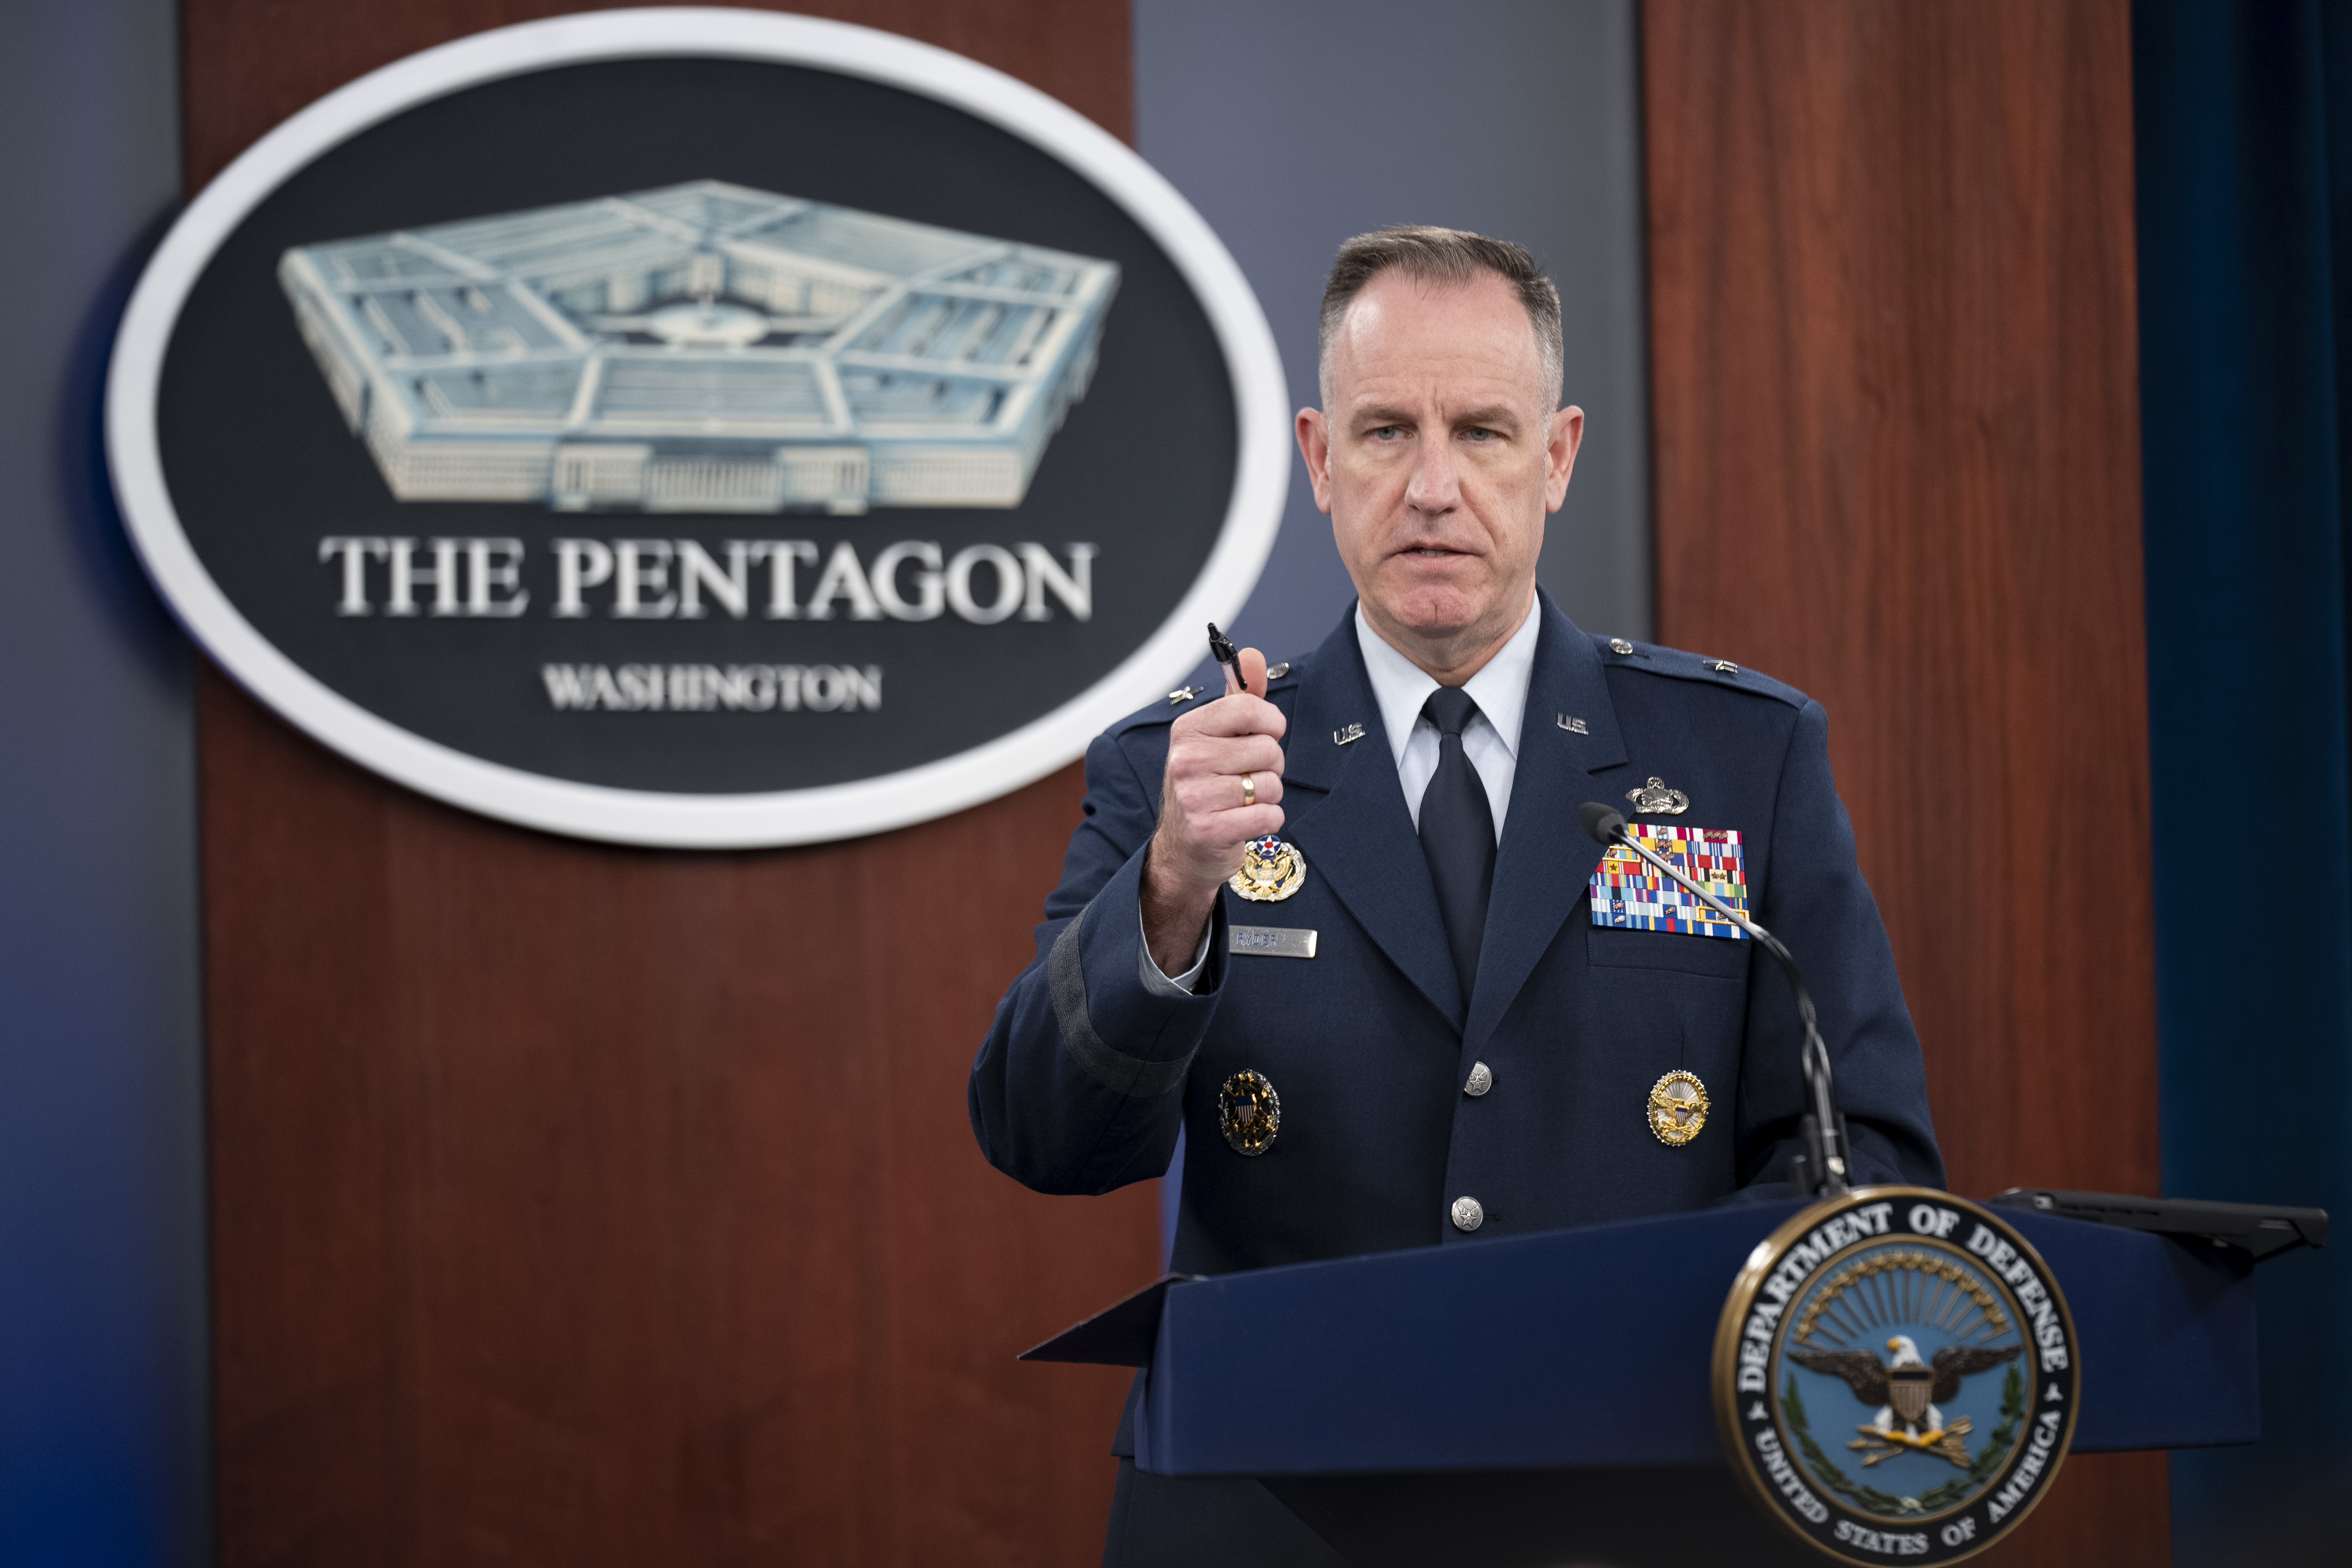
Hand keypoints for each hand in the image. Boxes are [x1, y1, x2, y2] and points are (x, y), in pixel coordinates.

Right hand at [1142, 646, 1286, 975]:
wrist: (1183, 846)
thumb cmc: (1206, 785)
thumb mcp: (1218, 737)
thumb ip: (1241, 697)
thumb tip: (1252, 655)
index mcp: (1188, 729)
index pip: (1249, 708)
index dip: (1271, 723)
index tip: (1265, 734)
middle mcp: (1185, 760)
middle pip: (1268, 748)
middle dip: (1270, 765)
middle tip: (1249, 776)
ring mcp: (1194, 796)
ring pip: (1270, 784)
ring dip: (1268, 795)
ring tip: (1245, 800)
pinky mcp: (1209, 830)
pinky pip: (1269, 815)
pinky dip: (1269, 820)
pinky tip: (1249, 820)